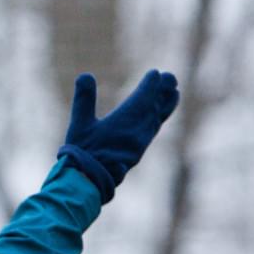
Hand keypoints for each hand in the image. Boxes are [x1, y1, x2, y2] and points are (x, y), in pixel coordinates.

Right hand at [58, 70, 179, 202]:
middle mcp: (139, 130)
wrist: (89, 180)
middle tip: (171, 78)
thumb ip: (84, 99)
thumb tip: (85, 75)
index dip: (151, 84)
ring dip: (165, 104)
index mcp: (126, 120)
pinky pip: (153, 131)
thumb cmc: (82, 151)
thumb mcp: (79, 123)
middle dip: (163, 91)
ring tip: (173, 93)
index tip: (155, 73)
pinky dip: (158, 119)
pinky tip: (157, 118)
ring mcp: (140, 142)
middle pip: (156, 106)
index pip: (144, 97)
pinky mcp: (138, 152)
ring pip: (157, 118)